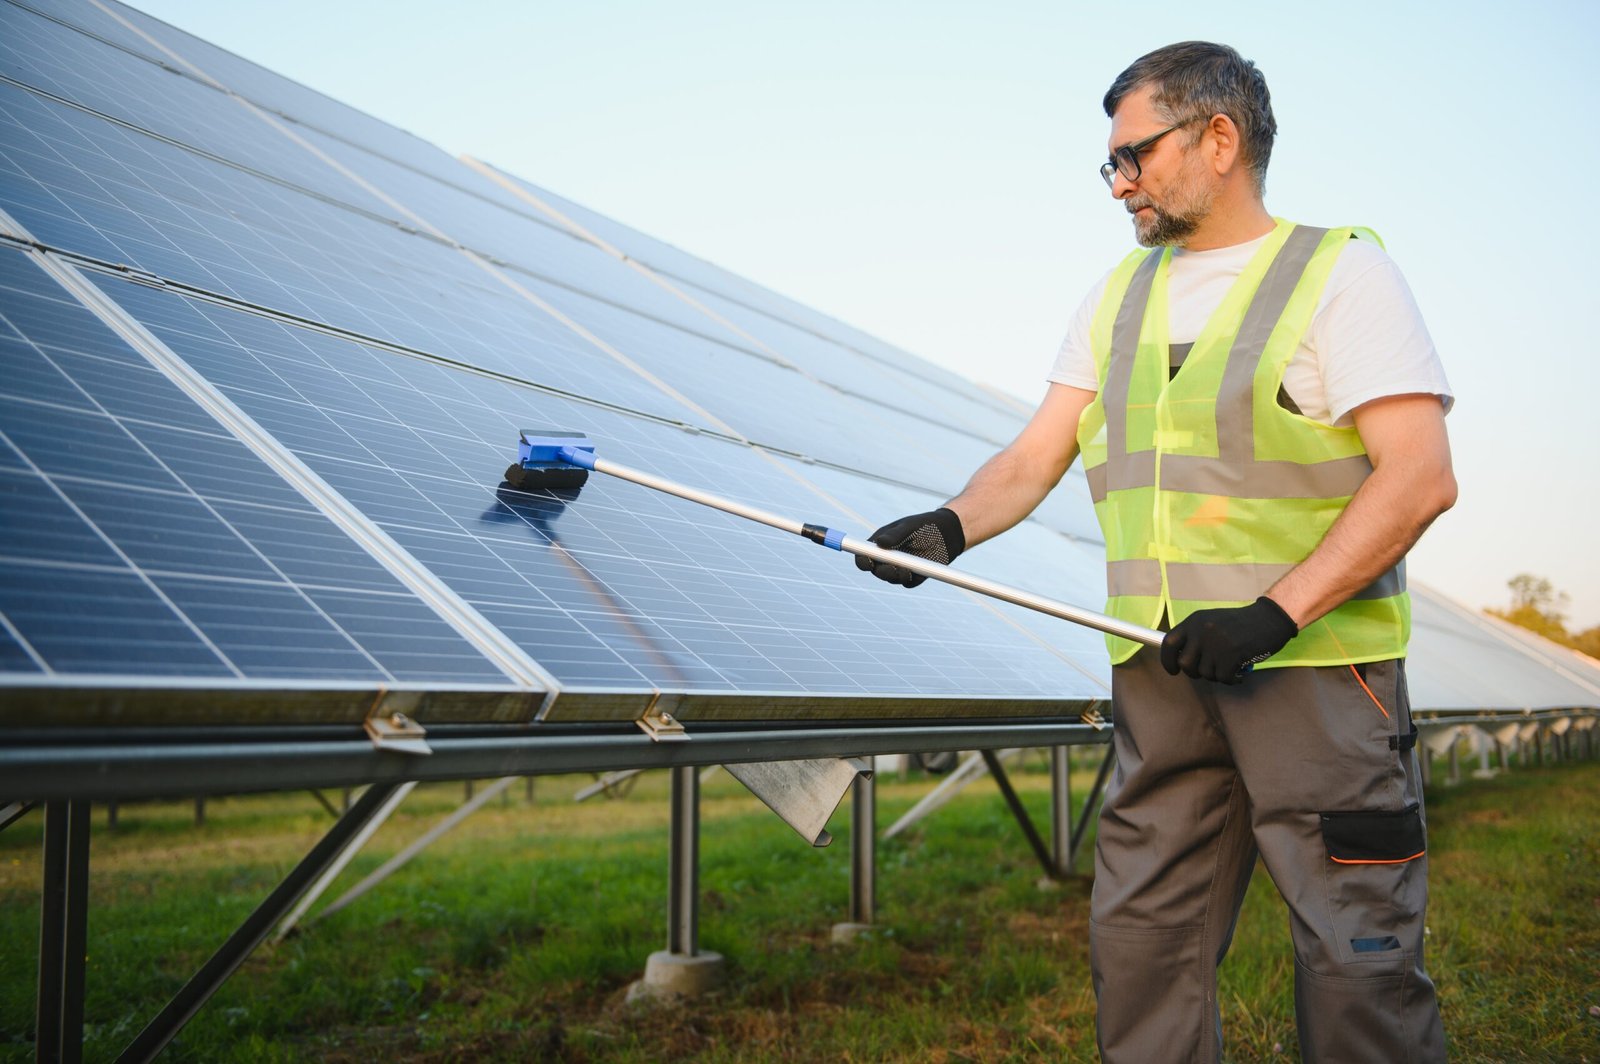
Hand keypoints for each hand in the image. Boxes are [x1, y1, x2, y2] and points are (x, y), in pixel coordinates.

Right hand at [854, 508, 964, 587]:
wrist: (948, 533)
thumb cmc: (924, 525)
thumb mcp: (910, 526)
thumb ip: (895, 535)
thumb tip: (879, 543)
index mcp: (878, 545)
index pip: (862, 556)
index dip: (862, 560)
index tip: (868, 560)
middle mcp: (886, 559)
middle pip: (875, 571)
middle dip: (882, 571)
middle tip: (893, 567)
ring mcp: (899, 569)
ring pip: (891, 579)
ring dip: (897, 576)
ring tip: (908, 570)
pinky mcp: (913, 577)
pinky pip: (908, 583)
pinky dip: (911, 579)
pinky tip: (918, 571)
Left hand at [1160, 596, 1297, 682]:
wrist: (1269, 618)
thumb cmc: (1242, 623)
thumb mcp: (1212, 622)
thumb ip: (1196, 637)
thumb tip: (1181, 659)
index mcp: (1194, 621)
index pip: (1169, 643)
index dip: (1167, 660)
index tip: (1173, 670)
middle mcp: (1201, 631)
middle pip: (1185, 664)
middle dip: (1196, 672)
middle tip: (1211, 670)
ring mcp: (1215, 643)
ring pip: (1205, 673)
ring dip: (1217, 675)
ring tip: (1229, 666)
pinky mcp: (1231, 655)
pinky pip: (1223, 678)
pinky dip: (1231, 680)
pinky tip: (1239, 673)